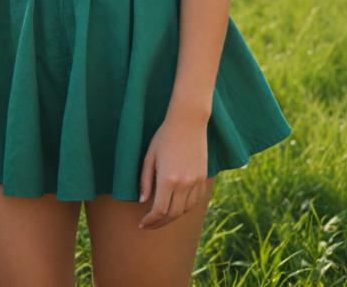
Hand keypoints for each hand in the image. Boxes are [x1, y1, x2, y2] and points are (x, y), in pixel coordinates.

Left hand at [138, 109, 208, 229]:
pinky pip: (196, 200)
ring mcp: (196, 181)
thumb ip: (145, 181)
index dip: (150, 221)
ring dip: (173, 216)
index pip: (159, 210)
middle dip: (160, 223)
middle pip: (173, 214)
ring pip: (185, 210)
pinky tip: (177, 205)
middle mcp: (184, 184)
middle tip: (150, 225)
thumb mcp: (149, 156)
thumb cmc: (164, 136)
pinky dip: (186, 206)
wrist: (188, 121)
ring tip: (162, 215)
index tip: (142, 224)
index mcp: (168, 179)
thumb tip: (143, 201)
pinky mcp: (203, 177)